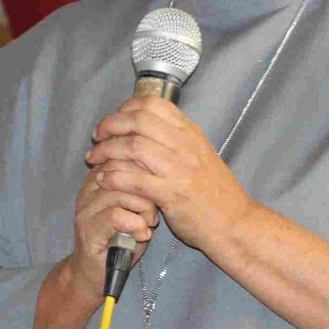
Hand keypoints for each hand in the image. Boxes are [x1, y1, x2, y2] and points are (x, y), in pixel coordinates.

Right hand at [67, 165, 158, 297]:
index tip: (158, 188)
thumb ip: (144, 186)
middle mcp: (90, 188)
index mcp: (101, 176)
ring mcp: (86, 208)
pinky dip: (136, 224)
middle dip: (147, 187)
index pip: (125, 153)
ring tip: (150, 223)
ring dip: (144, 208)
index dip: (147, 168)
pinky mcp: (88, 229)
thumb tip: (165, 168)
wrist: (99, 273)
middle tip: (156, 208)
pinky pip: (116, 216)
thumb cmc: (124, 239)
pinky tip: (142, 235)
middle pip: (123, 168)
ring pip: (121, 191)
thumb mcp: (137, 207)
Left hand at [87, 95, 254, 253]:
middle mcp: (185, 145)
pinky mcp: (173, 194)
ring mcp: (180, 169)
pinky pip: (135, 179)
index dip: (125, 108)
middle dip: (110, 126)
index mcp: (190, 132)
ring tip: (94, 159)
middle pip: (138, 120)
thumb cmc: (215, 193)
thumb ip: (176, 139)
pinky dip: (114, 177)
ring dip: (107, 151)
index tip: (113, 121)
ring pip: (133, 147)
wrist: (235, 223)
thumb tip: (145, 127)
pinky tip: (103, 179)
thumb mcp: (200, 154)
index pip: (153, 104)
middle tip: (97, 137)